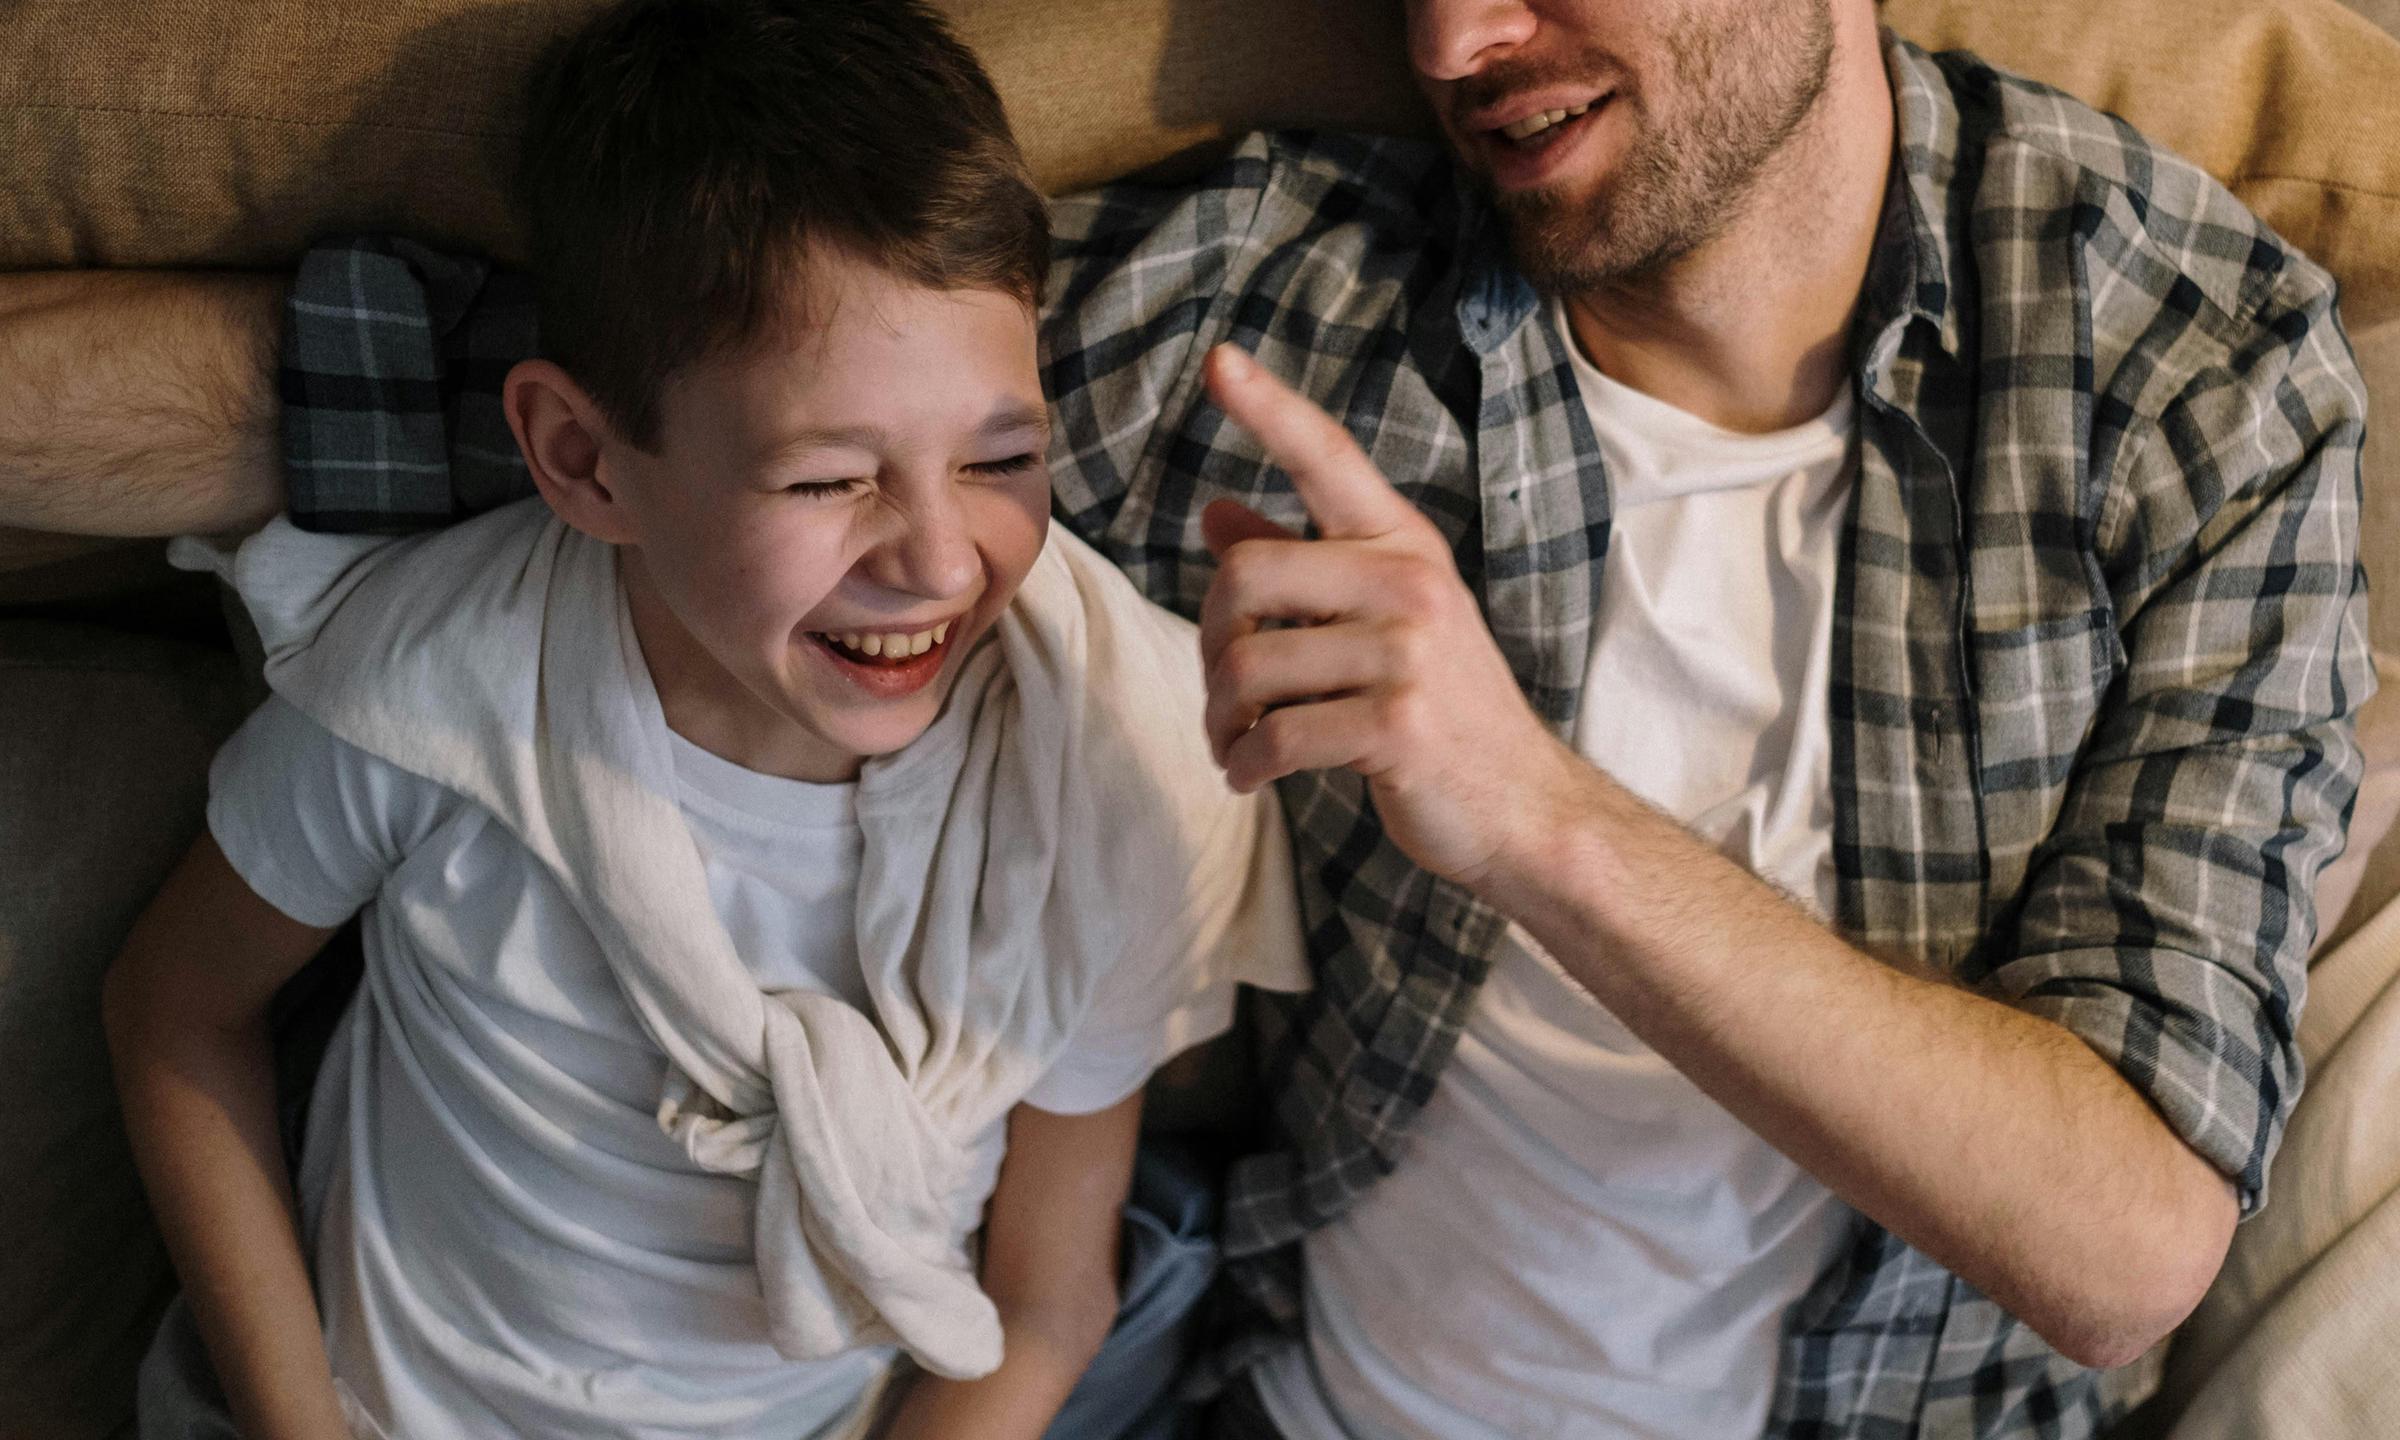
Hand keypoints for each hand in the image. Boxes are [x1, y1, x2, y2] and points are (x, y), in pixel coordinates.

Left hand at [1197, 343, 1586, 888]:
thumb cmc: (1441, 707)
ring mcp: (1409, 654)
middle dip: (1210, 643)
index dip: (1269, 409)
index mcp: (1404, 546)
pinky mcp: (1397, 726)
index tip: (1217, 361)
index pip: (1328, 458)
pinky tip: (1250, 775)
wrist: (1522, 806)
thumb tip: (1214, 512)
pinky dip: (1246, 764)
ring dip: (1221, 719)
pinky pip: (1277, 735)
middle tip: (1222, 695)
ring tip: (1234, 744)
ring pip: (1250, 665)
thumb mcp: (1382, 621)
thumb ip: (1302, 563)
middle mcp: (1410, 583)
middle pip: (1246, 575)